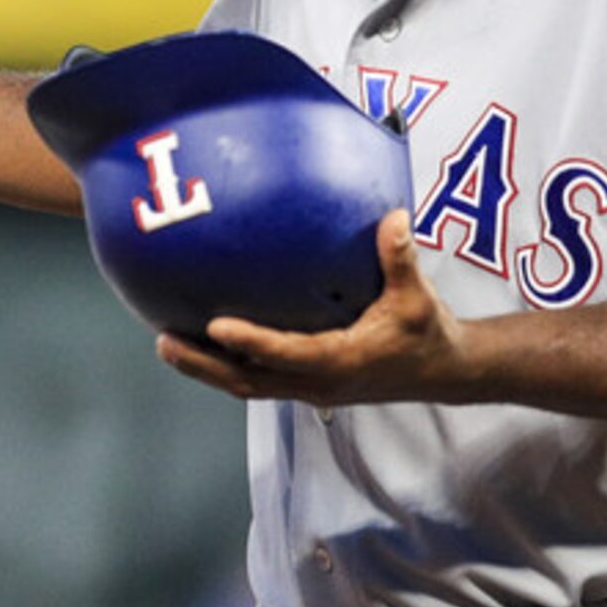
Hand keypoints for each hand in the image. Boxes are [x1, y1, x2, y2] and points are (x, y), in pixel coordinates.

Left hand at [157, 211, 473, 406]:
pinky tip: (202, 342)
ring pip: (246, 384)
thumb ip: (401, 258)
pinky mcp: (307, 384)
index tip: (216, 326)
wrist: (444, 372)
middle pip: (247, 380)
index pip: (286, 354)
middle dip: (203, 364)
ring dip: (205, 368)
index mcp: (341, 363)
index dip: (250, 342)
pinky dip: (226, 364)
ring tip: (165, 344)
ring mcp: (310, 389)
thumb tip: (392, 217)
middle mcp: (318, 383)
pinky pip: (258, 378)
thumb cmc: (429, 333)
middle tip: (163, 341)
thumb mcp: (418, 296)